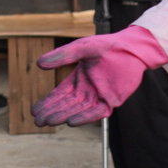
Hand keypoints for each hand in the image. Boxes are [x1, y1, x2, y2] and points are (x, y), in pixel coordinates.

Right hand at [31, 26, 167, 126]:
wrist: (132, 47)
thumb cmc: (107, 45)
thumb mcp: (82, 47)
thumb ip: (63, 55)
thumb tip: (39, 63)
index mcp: (78, 79)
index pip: (59, 94)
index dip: (47, 103)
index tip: (35, 111)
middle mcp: (87, 90)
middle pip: (66, 105)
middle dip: (52, 113)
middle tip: (38, 121)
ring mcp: (99, 96)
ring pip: (78, 110)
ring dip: (64, 116)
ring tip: (49, 121)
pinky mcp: (112, 100)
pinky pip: (96, 112)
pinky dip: (84, 117)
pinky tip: (71, 122)